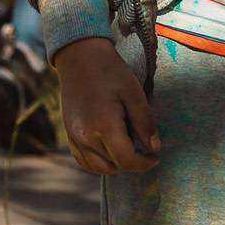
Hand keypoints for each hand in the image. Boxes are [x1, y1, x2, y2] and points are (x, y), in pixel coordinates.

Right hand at [52, 37, 160, 174]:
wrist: (80, 57)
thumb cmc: (110, 71)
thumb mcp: (134, 92)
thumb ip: (144, 122)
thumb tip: (155, 148)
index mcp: (104, 125)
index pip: (126, 159)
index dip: (143, 163)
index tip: (156, 157)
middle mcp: (85, 136)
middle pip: (113, 165)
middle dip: (132, 163)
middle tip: (145, 151)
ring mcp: (74, 136)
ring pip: (97, 167)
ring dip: (116, 166)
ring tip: (130, 152)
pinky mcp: (69, 134)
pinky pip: (83, 160)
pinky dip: (98, 164)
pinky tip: (111, 154)